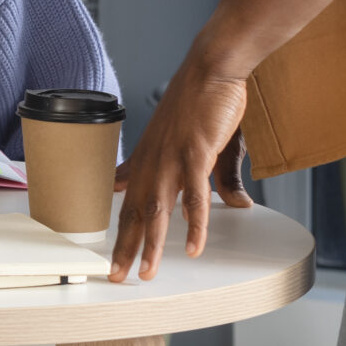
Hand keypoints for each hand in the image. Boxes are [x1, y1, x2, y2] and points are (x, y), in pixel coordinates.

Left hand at [109, 64, 250, 282]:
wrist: (212, 68)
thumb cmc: (204, 104)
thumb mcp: (205, 148)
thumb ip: (217, 180)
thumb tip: (233, 205)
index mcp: (149, 160)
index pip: (128, 202)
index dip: (120, 231)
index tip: (112, 255)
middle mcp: (154, 162)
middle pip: (136, 213)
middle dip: (126, 249)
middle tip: (117, 277)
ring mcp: (172, 159)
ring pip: (157, 211)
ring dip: (152, 245)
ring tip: (147, 273)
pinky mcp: (196, 153)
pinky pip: (194, 196)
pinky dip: (195, 224)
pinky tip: (193, 246)